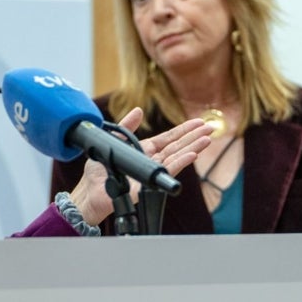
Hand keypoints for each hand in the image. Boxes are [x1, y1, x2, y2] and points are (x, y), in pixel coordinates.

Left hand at [69, 108, 212, 225]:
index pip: (169, 138)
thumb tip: (138, 110)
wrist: (90, 191)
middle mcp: (151, 161)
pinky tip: (193, 154)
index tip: (198, 122)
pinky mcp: (149, 183)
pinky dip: (181, 162)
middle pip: (177, 146)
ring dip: (193, 148)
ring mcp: (152, 172)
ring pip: (176, 157)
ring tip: (208, 139)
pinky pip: (168, 171)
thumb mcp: (111, 140)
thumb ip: (127, 126)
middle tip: (211, 128)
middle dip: (194, 137)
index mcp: (144, 150)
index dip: (183, 130)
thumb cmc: (98, 171)